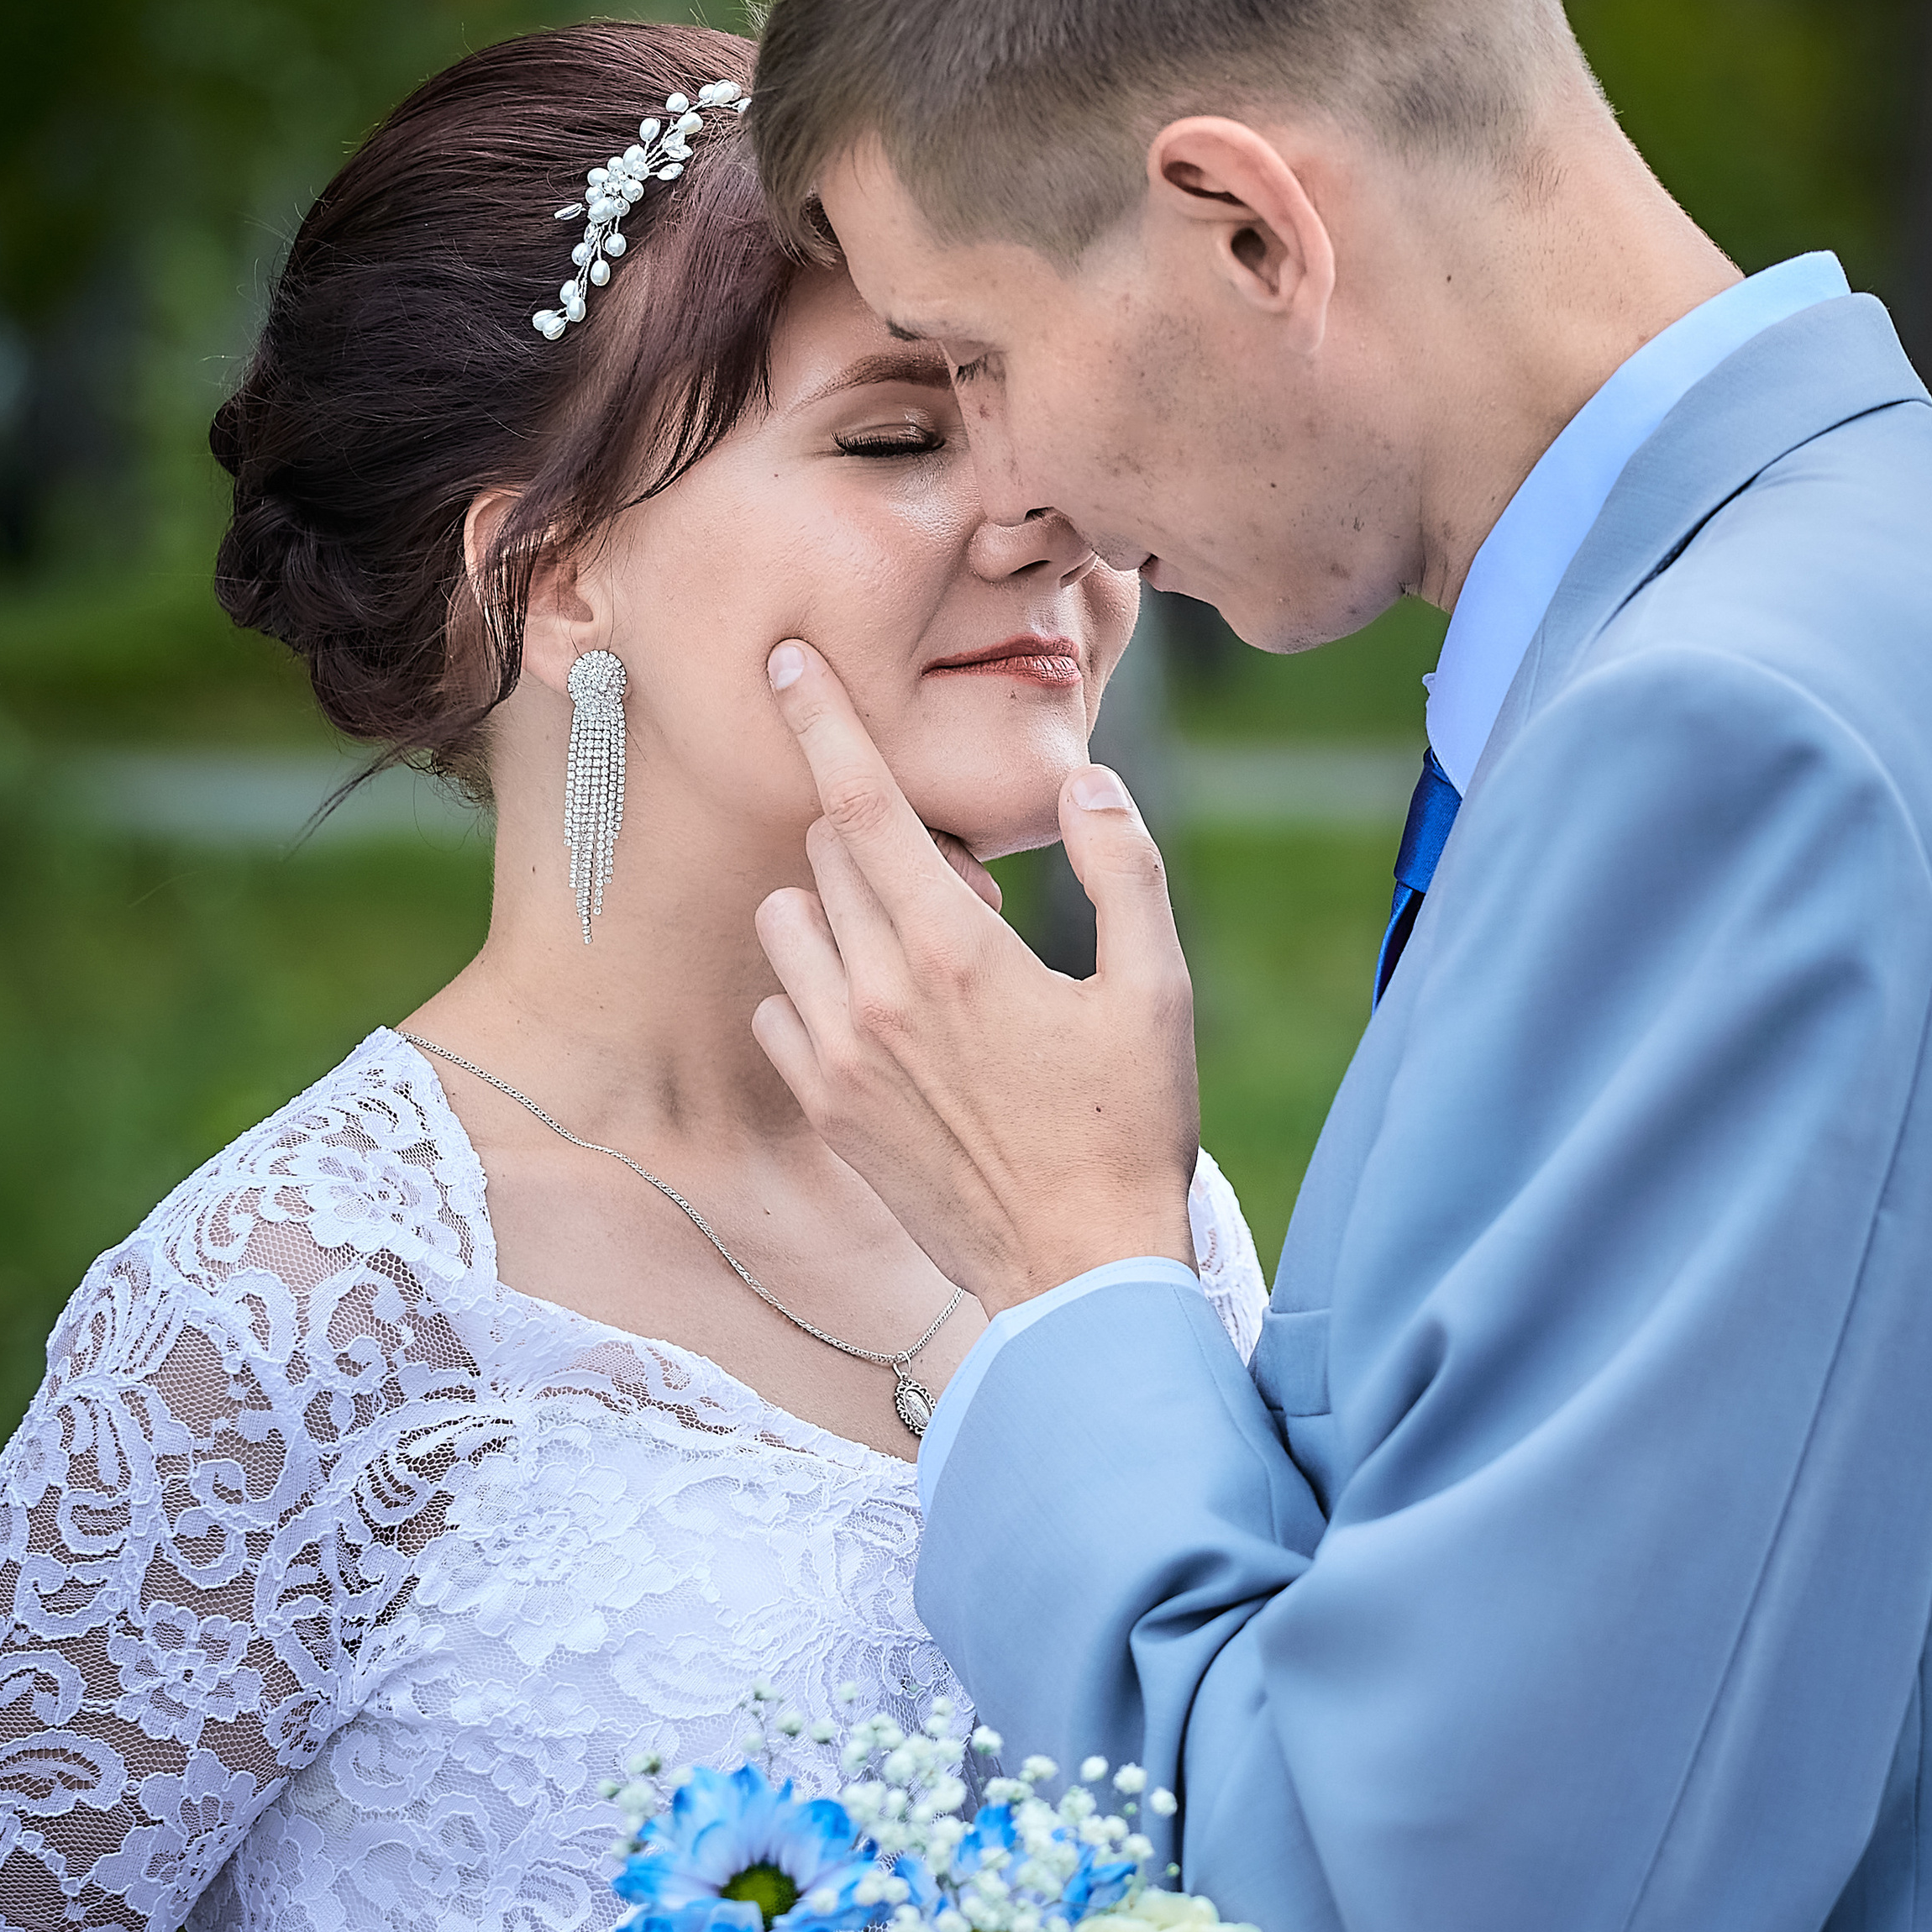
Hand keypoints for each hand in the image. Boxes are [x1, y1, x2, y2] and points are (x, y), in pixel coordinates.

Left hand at [752, 641, 1200, 1314]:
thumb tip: (1085, 781)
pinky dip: (812, 987)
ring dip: (835, 906)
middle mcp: (877, 995)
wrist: (1075, 1271)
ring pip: (787, 920)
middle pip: (826, 850)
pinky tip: (881, 1017)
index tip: (786, 660)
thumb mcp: (1154, 989)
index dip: (822, 718)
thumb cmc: (1129, 1129)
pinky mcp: (824, 1108)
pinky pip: (777, 1006)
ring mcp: (838, 1056)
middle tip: (956, 886)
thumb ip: (1122, 869)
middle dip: (874, 833)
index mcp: (956, 951)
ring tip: (913, 949)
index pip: (862, 802)